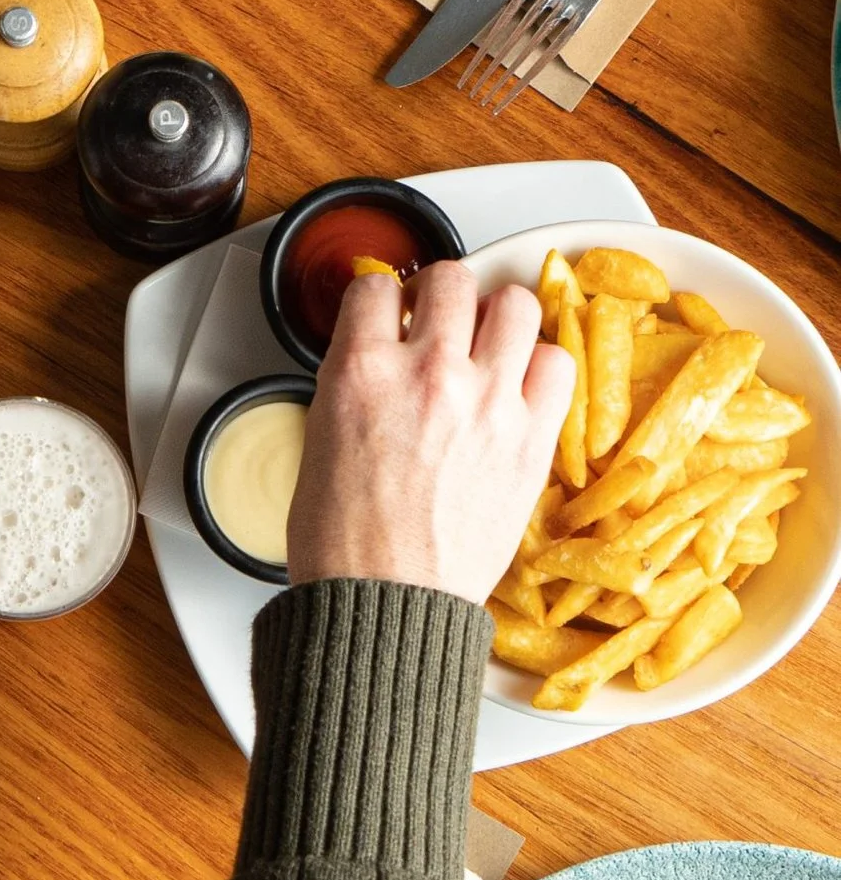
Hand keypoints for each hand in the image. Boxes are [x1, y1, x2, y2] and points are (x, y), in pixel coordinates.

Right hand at [288, 261, 573, 600]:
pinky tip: (518, 385)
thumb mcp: (322, 429)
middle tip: (439, 322)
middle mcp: (428, 372)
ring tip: (486, 343)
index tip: (390, 314)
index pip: (377, 285)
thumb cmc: (343, 533)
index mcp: (361, 368)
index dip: (382, 299)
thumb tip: (380, 350)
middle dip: (441, 296)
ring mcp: (488, 403)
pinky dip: (539, 365)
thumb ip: (356, 375)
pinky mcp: (531, 440)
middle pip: (451, 279)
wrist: (388, 600)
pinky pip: (556, 364)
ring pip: (514, 305)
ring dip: (496, 317)